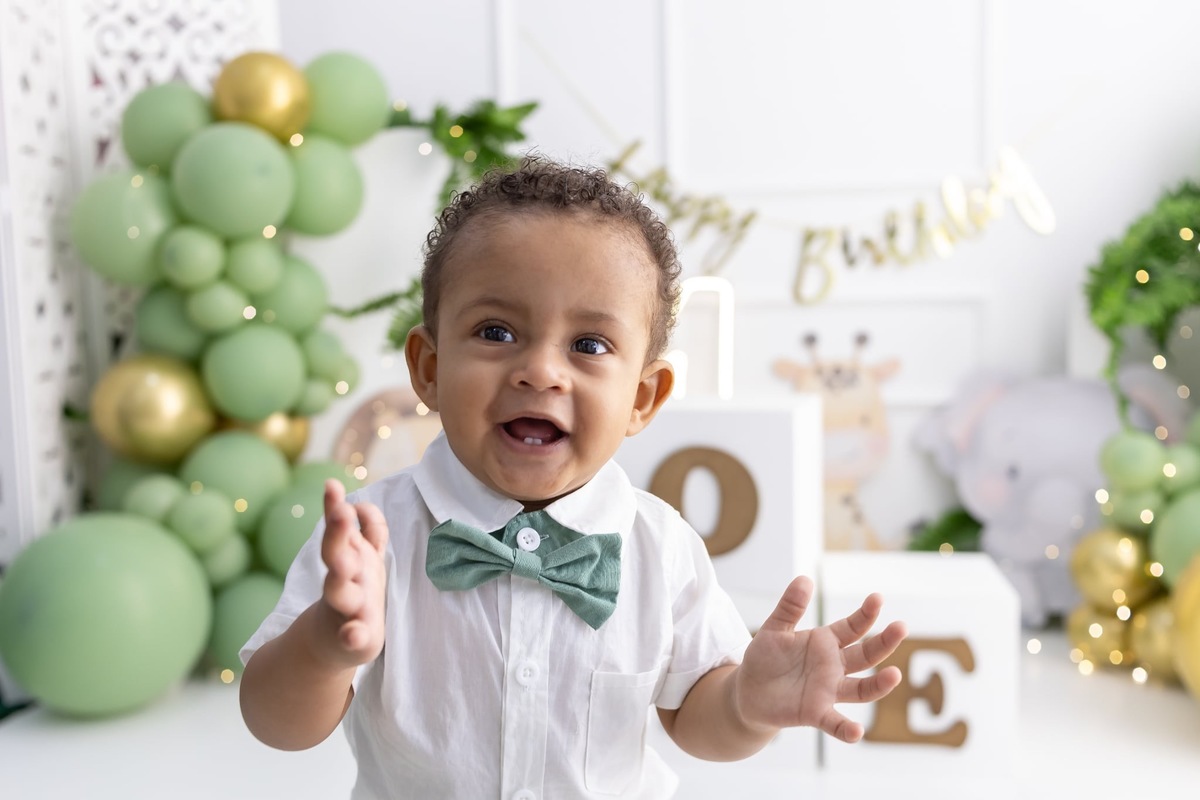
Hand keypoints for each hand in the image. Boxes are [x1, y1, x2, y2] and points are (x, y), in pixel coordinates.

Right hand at [318, 479, 389, 666]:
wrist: (334, 642)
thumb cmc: (355, 592)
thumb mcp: (363, 557)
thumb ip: (370, 530)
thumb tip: (361, 503)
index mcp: (349, 557)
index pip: (341, 527)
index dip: (334, 507)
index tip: (331, 485)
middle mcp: (345, 578)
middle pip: (336, 553)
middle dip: (337, 534)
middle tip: (340, 512)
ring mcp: (349, 606)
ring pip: (340, 589)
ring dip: (340, 577)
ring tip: (341, 566)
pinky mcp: (357, 635)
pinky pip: (356, 635)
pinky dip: (352, 635)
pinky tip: (353, 635)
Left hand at [733, 576, 906, 742]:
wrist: (748, 691)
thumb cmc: (765, 658)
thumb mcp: (774, 629)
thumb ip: (789, 607)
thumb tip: (805, 579)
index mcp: (826, 642)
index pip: (853, 627)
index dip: (866, 614)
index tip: (877, 599)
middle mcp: (834, 667)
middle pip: (866, 655)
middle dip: (884, 642)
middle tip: (901, 627)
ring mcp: (828, 691)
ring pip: (862, 689)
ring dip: (879, 684)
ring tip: (895, 675)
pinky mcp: (815, 713)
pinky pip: (835, 723)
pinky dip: (847, 730)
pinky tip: (857, 732)